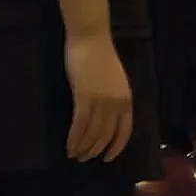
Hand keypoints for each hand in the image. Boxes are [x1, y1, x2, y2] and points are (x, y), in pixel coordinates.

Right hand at [62, 31, 134, 161]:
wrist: (91, 37)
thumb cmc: (101, 55)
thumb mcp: (116, 81)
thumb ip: (114, 99)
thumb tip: (105, 118)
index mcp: (126, 100)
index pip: (124, 131)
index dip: (116, 147)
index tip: (107, 158)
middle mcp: (116, 104)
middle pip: (106, 135)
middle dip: (94, 150)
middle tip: (84, 158)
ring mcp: (100, 101)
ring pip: (92, 133)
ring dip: (83, 147)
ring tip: (75, 155)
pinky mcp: (84, 98)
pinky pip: (79, 125)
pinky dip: (74, 139)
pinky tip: (69, 146)